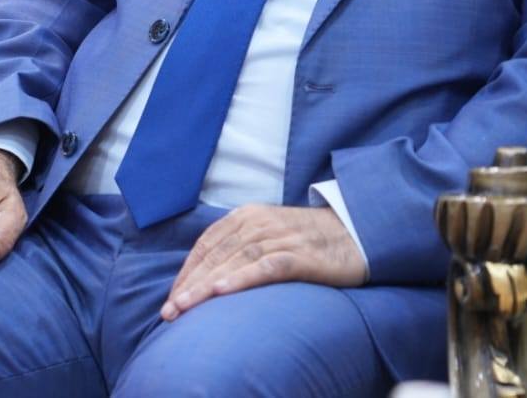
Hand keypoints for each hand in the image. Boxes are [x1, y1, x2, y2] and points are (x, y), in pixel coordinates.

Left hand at [160, 204, 366, 320]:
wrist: (357, 233)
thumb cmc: (308, 240)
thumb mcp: (269, 235)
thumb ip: (241, 247)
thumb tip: (209, 275)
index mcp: (246, 216)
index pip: (207, 245)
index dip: (187, 272)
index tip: (172, 298)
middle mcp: (258, 223)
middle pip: (215, 255)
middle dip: (189, 284)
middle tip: (169, 311)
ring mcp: (279, 237)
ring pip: (233, 261)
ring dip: (205, 286)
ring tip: (185, 307)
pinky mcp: (300, 255)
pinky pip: (265, 266)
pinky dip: (241, 277)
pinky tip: (222, 291)